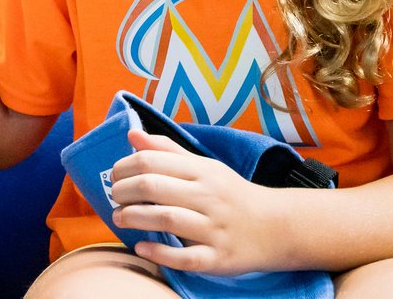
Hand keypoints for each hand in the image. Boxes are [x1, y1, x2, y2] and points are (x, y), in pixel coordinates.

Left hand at [107, 129, 285, 275]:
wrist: (278, 227)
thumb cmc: (231, 194)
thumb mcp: (204, 166)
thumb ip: (166, 150)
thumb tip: (131, 134)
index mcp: (202, 171)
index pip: (152, 161)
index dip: (124, 167)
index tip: (115, 176)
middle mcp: (209, 197)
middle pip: (154, 188)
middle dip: (124, 192)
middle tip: (114, 197)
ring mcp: (214, 229)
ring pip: (166, 219)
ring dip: (134, 219)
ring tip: (120, 218)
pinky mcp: (218, 258)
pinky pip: (185, 257)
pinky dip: (159, 253)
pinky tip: (141, 247)